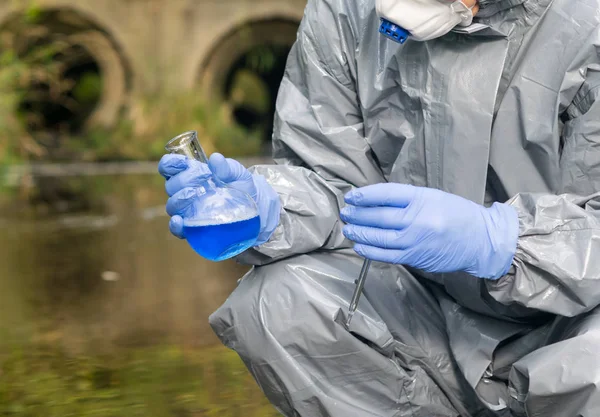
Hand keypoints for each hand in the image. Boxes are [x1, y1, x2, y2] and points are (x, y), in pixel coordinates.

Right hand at [158, 153, 279, 244]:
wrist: (256, 209)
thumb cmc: (242, 187)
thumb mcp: (238, 174)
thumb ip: (227, 167)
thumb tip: (215, 159)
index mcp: (192, 174)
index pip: (170, 167)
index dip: (170, 164)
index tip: (182, 163)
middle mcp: (186, 191)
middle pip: (171, 185)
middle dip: (181, 181)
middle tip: (200, 179)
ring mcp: (188, 210)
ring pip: (172, 206)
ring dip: (178, 201)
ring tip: (193, 196)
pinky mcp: (193, 228)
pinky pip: (177, 228)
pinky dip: (175, 225)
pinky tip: (180, 221)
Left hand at [340, 183, 517, 278]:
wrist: (481, 240)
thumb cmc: (457, 214)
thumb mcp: (433, 196)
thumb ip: (406, 199)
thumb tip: (374, 202)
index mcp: (422, 198)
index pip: (386, 194)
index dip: (365, 196)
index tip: (351, 196)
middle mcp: (417, 219)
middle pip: (379, 216)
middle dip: (358, 214)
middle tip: (345, 212)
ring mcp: (415, 240)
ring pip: (379, 237)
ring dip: (360, 232)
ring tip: (348, 228)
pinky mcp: (415, 257)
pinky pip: (386, 255)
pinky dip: (370, 250)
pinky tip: (359, 245)